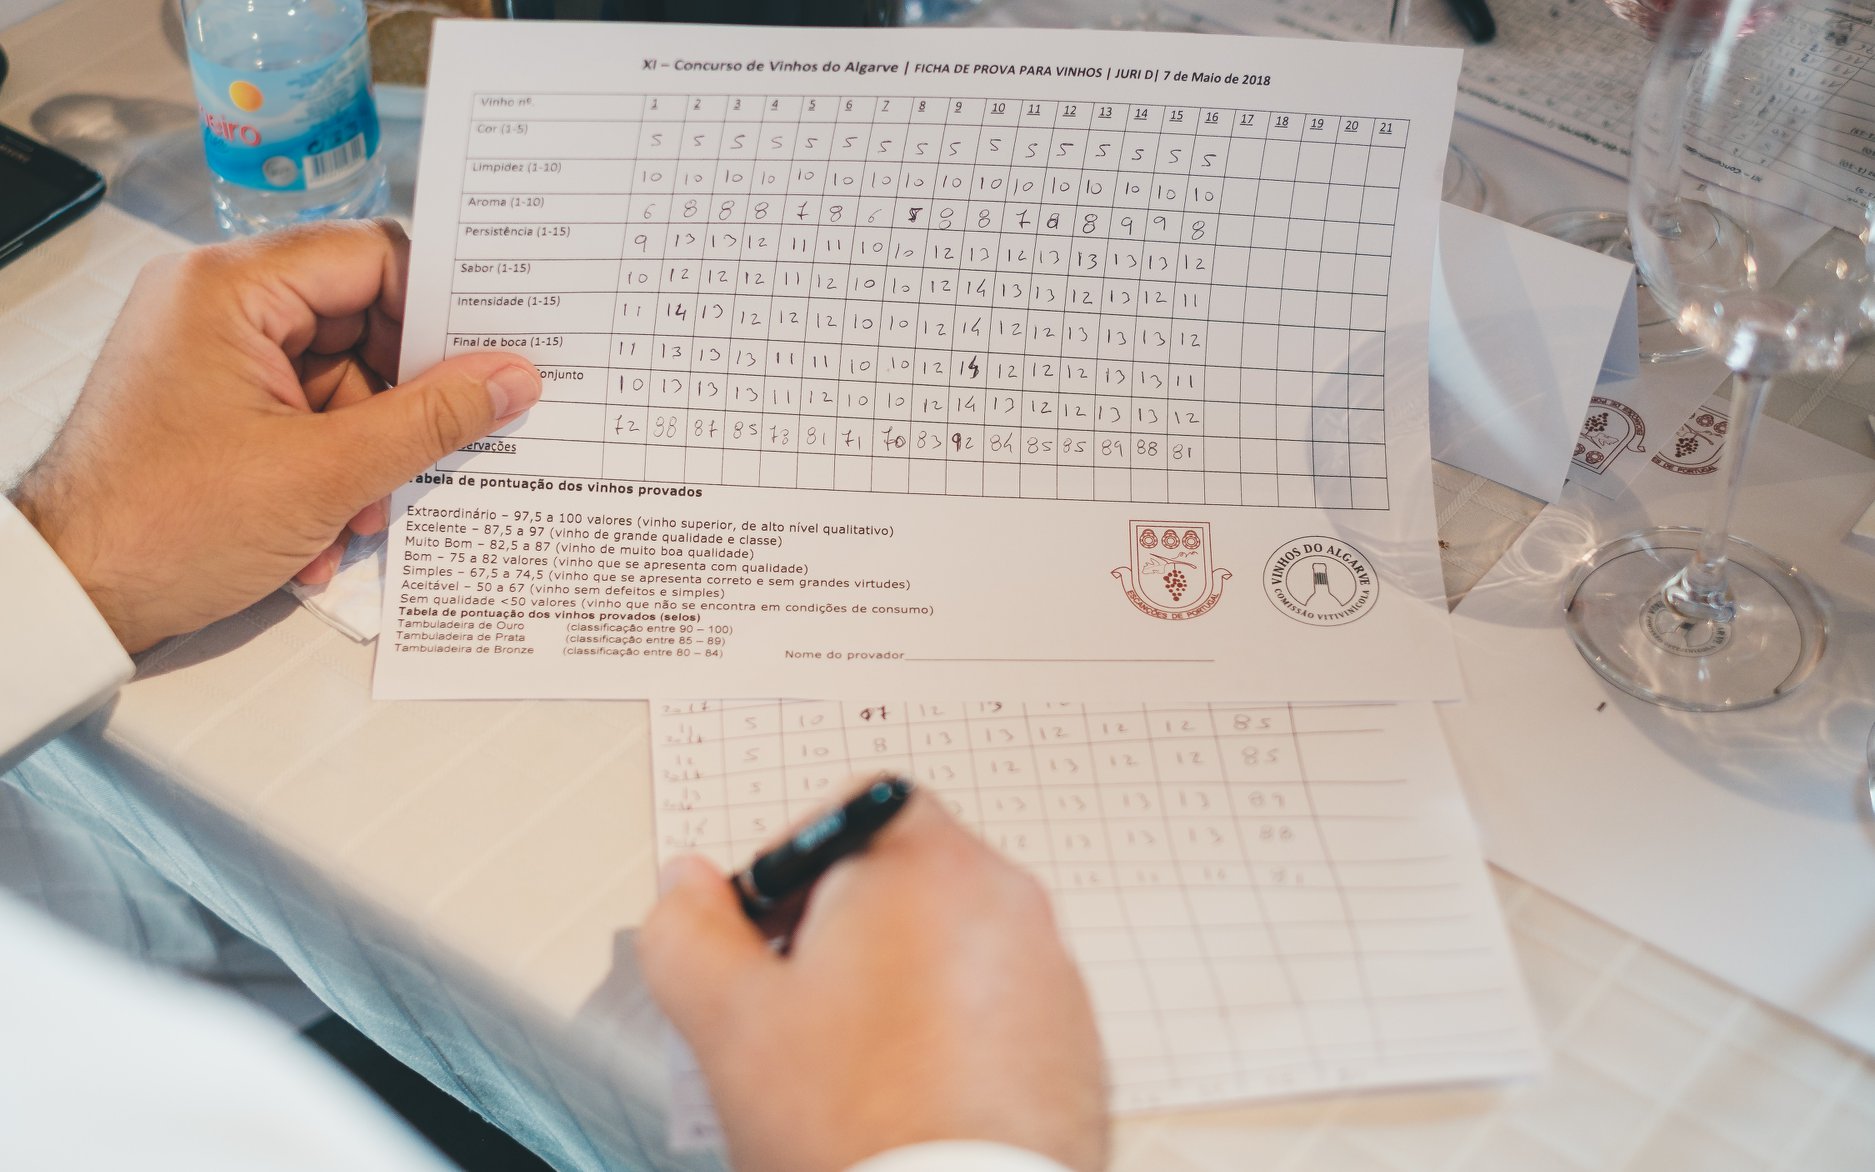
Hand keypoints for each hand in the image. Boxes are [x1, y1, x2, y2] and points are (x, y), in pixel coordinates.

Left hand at [8, 220, 539, 652]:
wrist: (74, 595)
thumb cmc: (162, 524)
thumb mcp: (326, 473)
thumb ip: (432, 419)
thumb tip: (510, 379)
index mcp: (230, 288)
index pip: (371, 256)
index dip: (438, 310)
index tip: (487, 360)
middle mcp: (215, 306)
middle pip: (360, 322)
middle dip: (401, 401)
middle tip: (441, 445)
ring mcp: (211, 357)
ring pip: (339, 380)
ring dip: (366, 452)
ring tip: (359, 514)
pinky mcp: (212, 407)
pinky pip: (303, 417)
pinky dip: (327, 471)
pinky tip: (323, 527)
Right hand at [638, 793, 1109, 1171]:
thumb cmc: (859, 1125)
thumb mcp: (728, 1023)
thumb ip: (688, 933)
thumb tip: (684, 889)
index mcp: (924, 866)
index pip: (854, 813)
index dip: (795, 868)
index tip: (765, 934)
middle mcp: (1004, 901)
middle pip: (905, 882)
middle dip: (843, 934)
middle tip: (793, 1011)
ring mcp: (1050, 973)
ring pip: (952, 948)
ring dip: (899, 987)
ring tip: (849, 1070)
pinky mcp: (1075, 1042)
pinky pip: (998, 1009)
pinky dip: (953, 1036)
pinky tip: (908, 1097)